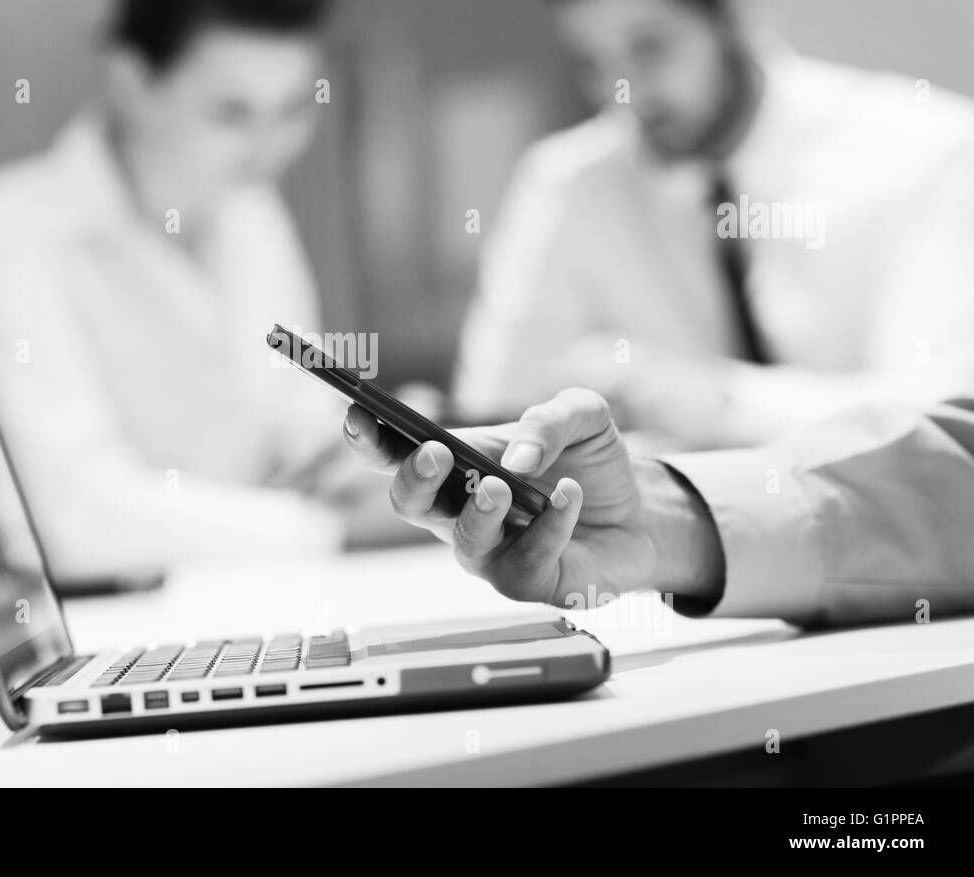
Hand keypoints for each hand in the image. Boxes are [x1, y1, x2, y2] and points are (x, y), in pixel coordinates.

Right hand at [342, 388, 722, 606]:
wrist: (641, 514)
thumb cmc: (590, 465)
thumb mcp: (580, 417)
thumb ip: (549, 419)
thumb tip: (518, 457)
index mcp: (456, 466)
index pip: (397, 453)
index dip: (370, 438)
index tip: (357, 413)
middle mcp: (460, 513)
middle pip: (409, 504)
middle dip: (414, 479)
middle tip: (435, 453)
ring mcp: (490, 553)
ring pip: (462, 544)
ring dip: (477, 513)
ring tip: (501, 487)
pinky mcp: (527, 584)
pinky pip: (525, 563)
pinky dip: (549, 527)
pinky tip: (567, 499)